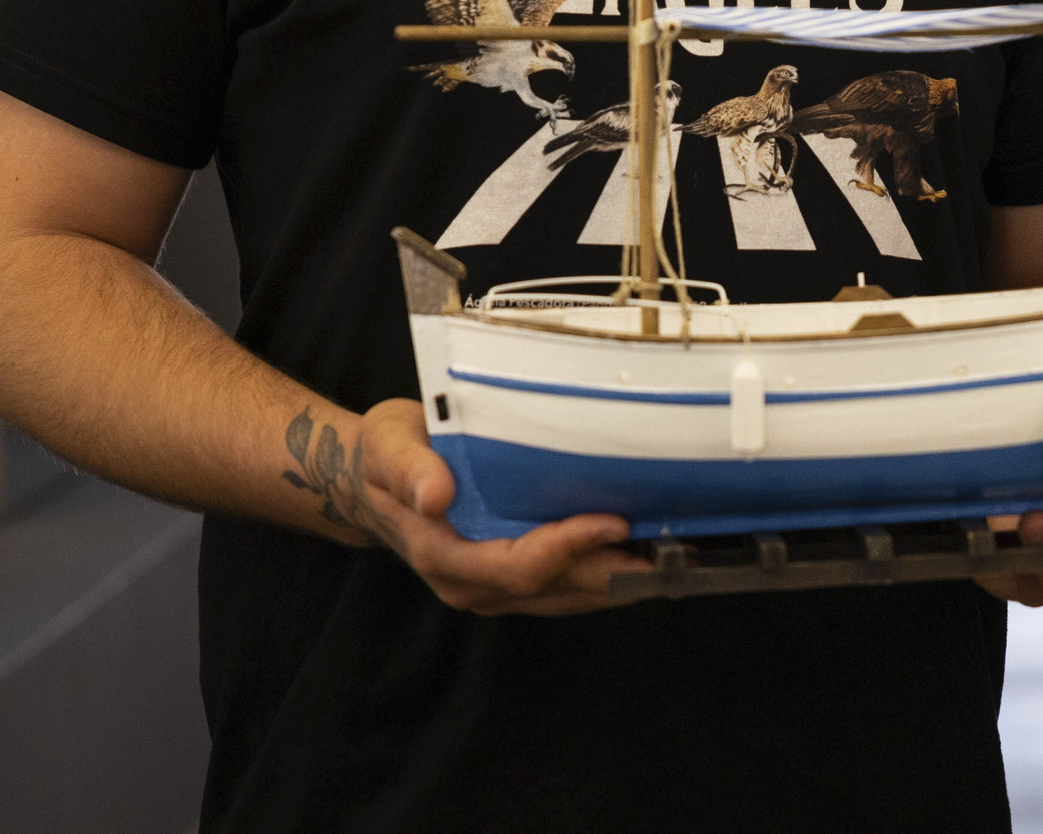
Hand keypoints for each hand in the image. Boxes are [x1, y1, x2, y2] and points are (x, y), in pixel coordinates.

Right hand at [292, 397, 647, 614]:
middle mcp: (470, 584)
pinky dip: (603, 574)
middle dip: (612, 571)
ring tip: (672, 553)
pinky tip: (641, 554)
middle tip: (671, 546)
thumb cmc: (386, 455)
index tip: (614, 521)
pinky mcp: (509, 580)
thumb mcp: (388, 446)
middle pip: (553, 589)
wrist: (370, 480)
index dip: (568, 548)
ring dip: (617, 580)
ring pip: (565, 596)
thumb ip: (409, 468)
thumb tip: (435, 495)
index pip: (517, 566)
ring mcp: (491, 588)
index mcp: (443, 554)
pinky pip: (563, 587)